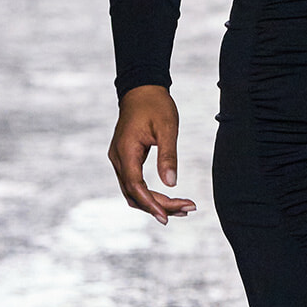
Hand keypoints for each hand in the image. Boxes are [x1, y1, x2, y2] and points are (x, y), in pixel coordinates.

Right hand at [108, 84, 194, 225]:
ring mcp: (119, 159)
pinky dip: (150, 193)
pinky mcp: (124, 159)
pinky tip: (169, 198)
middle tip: (188, 209)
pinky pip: (134, 183)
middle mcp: (118, 158)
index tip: (167, 217)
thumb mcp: (167, 128)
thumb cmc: (155, 105)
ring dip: (155, 202)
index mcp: (126, 151)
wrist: (141, 89)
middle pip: (134, 194)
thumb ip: (168, 156)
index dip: (151, 204)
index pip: (135, 186)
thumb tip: (171, 183)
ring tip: (183, 208)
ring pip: (133, 192)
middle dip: (159, 205)